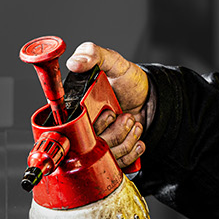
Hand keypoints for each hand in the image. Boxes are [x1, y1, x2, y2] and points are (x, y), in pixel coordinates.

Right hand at [67, 42, 149, 169]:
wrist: (148, 97)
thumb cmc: (127, 81)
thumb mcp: (113, 62)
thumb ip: (94, 55)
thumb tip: (74, 62)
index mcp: (77, 108)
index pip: (70, 129)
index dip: (89, 127)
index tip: (107, 116)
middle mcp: (84, 127)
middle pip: (89, 147)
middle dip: (114, 133)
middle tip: (125, 116)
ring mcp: (98, 142)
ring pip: (105, 156)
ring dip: (125, 141)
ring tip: (133, 123)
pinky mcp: (111, 153)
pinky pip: (117, 164)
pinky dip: (131, 152)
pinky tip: (137, 139)